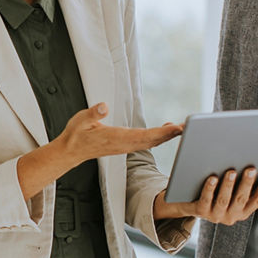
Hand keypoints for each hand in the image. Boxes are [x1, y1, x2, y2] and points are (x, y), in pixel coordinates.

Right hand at [56, 103, 181, 165]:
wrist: (70, 152)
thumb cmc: (76, 135)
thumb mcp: (80, 121)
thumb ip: (92, 113)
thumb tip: (103, 106)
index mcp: (116, 137)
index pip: (144, 136)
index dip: (162, 133)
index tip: (177, 129)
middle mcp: (124, 143)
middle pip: (152, 140)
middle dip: (170, 135)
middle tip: (187, 128)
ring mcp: (125, 146)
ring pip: (150, 142)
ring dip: (166, 136)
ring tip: (180, 128)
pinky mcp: (124, 145)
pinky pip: (145, 142)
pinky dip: (158, 137)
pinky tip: (165, 130)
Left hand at [154, 167, 257, 223]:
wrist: (190, 203)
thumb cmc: (217, 194)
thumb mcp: (234, 192)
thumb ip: (249, 187)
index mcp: (243, 211)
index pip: (257, 200)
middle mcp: (231, 216)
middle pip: (241, 199)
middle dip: (247, 184)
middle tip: (251, 169)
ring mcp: (215, 215)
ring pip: (223, 200)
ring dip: (228, 185)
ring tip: (231, 172)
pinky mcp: (201, 212)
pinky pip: (206, 200)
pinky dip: (210, 189)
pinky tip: (212, 178)